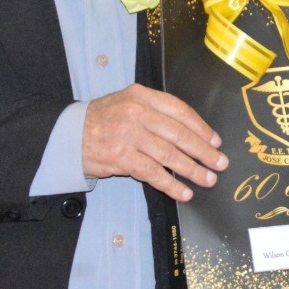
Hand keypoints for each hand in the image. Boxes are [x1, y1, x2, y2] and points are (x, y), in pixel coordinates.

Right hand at [81, 84, 227, 201]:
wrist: (68, 135)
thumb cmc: (103, 121)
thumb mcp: (128, 104)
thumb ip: (155, 112)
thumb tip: (191, 133)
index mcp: (142, 96)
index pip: (180, 110)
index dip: (201, 128)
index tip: (215, 142)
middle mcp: (137, 112)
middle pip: (179, 134)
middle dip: (204, 152)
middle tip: (220, 163)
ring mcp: (129, 135)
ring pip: (170, 155)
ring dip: (192, 170)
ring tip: (207, 180)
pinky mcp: (121, 157)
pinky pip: (153, 173)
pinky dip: (171, 185)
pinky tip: (184, 192)